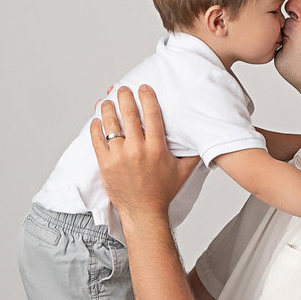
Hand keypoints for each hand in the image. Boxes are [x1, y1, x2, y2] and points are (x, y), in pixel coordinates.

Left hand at [90, 85, 198, 218]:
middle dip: (124, 96)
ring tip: (105, 100)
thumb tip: (204, 142)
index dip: (147, 97)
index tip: (144, 87)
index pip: (152, 114)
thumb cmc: (162, 192)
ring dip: (107, 108)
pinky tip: (96, 120)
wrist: (143, 212)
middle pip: (129, 114)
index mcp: (156, 148)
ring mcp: (119, 156)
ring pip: (110, 123)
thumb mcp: (183, 172)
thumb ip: (193, 154)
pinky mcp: (105, 164)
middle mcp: (137, 149)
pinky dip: (95, 127)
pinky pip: (97, 139)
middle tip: (122, 88)